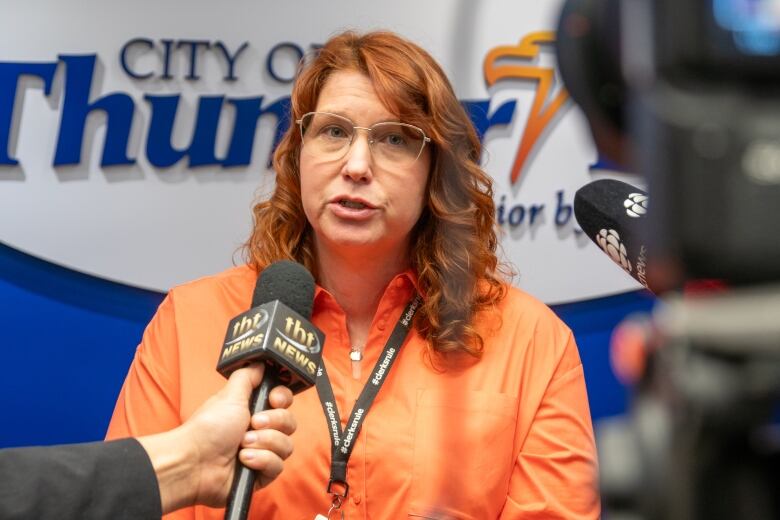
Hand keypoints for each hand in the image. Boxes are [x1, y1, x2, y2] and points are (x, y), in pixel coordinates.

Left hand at [138, 364, 295, 512]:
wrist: (194, 462)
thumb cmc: (208, 428)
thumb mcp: (229, 395)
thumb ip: (248, 377)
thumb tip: (261, 363)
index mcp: (254, 410)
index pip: (284, 402)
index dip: (283, 399)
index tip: (273, 400)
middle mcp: (261, 431)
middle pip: (290, 423)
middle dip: (273, 422)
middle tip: (252, 424)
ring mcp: (262, 453)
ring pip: (286, 445)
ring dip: (264, 442)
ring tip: (242, 445)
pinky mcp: (261, 475)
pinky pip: (278, 466)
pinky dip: (261, 461)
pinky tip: (244, 460)